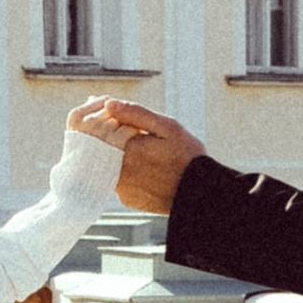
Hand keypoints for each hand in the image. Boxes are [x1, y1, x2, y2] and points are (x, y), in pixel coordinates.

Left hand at [76, 102, 206, 219]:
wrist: (199, 194)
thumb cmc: (186, 157)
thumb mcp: (166, 127)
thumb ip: (135, 113)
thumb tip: (109, 103)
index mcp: (124, 148)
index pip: (103, 130)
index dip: (111, 121)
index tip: (123, 118)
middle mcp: (118, 170)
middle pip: (104, 149)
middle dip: (115, 139)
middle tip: (140, 139)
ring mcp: (121, 187)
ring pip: (111, 165)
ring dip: (120, 156)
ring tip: (146, 154)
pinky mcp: (128, 199)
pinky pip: (120, 181)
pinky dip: (127, 172)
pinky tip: (145, 169)